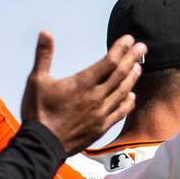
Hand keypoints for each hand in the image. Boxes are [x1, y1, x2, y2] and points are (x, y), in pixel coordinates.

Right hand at [20, 33, 144, 154]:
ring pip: (123, 92)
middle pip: (121, 74)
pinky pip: (120, 112)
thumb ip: (43, 55)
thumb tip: (45, 32)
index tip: (129, 39)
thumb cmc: (37, 112)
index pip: (109, 61)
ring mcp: (100, 114)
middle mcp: (96, 97)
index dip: (121, 48)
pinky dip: (128, 102)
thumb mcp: (36, 81)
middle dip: (132, 58)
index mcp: (82, 84)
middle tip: (143, 47)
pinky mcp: (101, 128)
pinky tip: (131, 96)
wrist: (41, 146)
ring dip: (132, 78)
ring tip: (138, 66)